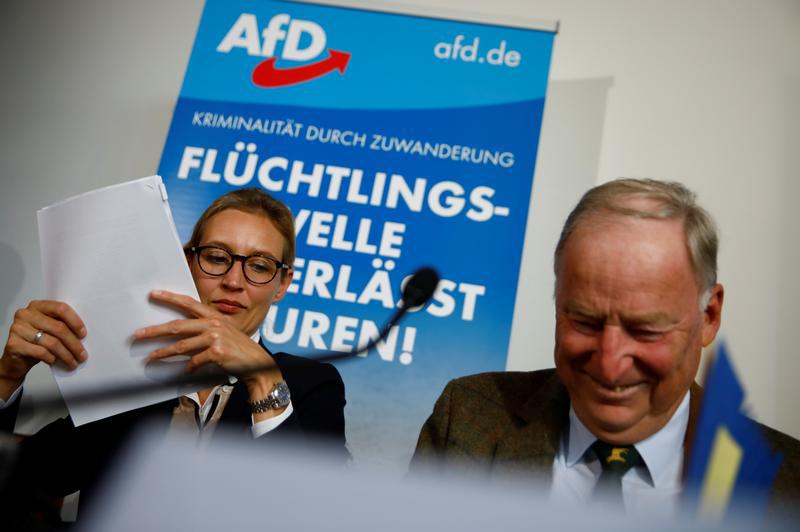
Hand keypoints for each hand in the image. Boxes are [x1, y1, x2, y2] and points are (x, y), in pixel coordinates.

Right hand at [0, 300, 86, 399]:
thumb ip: (60, 324)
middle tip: (82, 355)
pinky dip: (52, 358)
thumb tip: (83, 334)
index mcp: (37, 306)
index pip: (60, 308)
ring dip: (66, 355)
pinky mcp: (14, 344)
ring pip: (51, 342)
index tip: (83, 334)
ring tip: (73, 363)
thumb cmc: (36, 341)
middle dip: (74, 344)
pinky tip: (55, 361)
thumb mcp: (48, 329)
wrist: (16, 359)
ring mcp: (18, 329)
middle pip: (58, 328)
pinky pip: (40, 352)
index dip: (75, 321)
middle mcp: (25, 314)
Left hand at [136, 290, 282, 403]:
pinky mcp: (216, 352)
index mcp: (214, 316)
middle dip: (155, 331)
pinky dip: (189, 368)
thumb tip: (180, 336)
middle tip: (139, 334)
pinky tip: (186, 371)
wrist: (257, 362)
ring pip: (182, 346)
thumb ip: (205, 330)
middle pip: (177, 326)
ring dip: (164, 352)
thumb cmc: (239, 349)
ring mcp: (215, 338)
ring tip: (152, 357)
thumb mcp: (224, 333)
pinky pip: (195, 362)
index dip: (170, 297)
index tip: (154, 294)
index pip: (188, 303)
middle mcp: (214, 324)